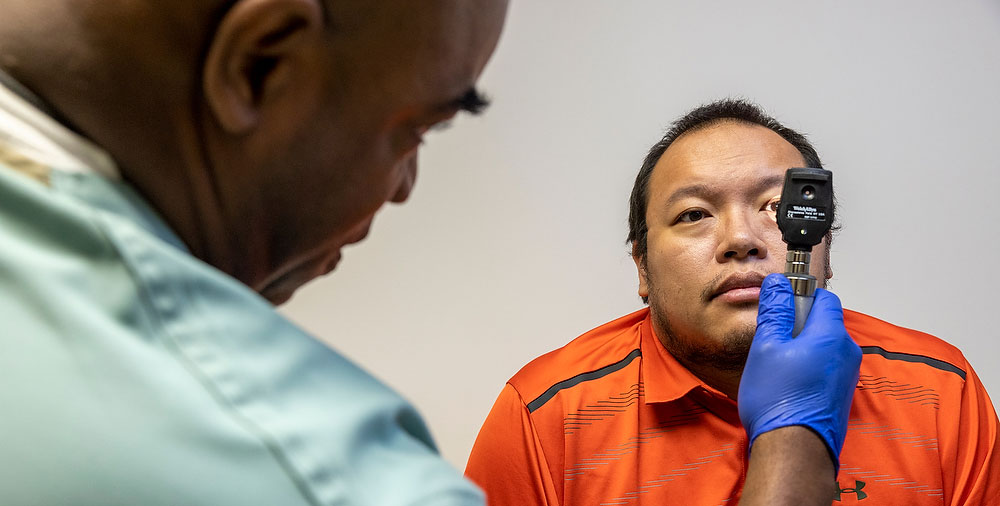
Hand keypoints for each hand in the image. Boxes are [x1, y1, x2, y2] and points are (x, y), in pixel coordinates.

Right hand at [737, 273, 860, 470]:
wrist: (793, 450)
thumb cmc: (779, 401)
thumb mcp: (766, 347)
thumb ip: (776, 311)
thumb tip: (778, 284)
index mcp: (831, 335)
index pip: (824, 297)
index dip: (801, 295)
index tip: (780, 304)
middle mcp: (847, 353)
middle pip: (824, 322)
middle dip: (798, 324)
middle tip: (771, 340)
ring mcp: (847, 375)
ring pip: (823, 346)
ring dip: (801, 347)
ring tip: (776, 366)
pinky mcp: (841, 394)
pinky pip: (825, 367)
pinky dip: (807, 367)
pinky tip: (787, 384)